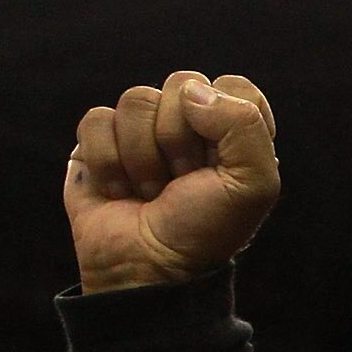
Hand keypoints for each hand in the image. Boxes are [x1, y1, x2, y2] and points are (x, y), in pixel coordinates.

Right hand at [65, 72, 281, 292]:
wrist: (149, 268)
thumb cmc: (204, 230)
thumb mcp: (254, 185)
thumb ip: (244, 124)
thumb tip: (191, 91)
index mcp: (232, 129)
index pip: (233, 85)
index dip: (224, 120)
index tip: (220, 164)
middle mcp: (188, 123)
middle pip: (181, 83)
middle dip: (179, 140)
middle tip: (182, 180)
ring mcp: (141, 130)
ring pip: (136, 100)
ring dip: (143, 157)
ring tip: (151, 190)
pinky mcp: (98, 142)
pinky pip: (97, 119)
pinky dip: (108, 162)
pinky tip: (119, 190)